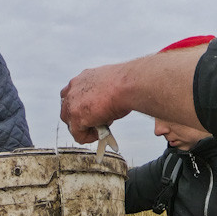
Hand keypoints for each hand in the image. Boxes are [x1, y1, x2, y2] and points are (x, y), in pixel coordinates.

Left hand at [60, 45, 209, 144]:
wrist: (131, 83)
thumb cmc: (133, 80)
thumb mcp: (122, 81)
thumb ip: (120, 86)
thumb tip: (149, 81)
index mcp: (85, 77)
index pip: (73, 91)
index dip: (81, 104)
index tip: (93, 112)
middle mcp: (75, 87)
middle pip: (67, 108)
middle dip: (80, 118)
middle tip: (97, 124)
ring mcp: (74, 102)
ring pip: (71, 122)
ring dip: (85, 129)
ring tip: (101, 130)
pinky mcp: (77, 117)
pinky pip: (78, 134)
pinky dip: (88, 138)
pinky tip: (100, 135)